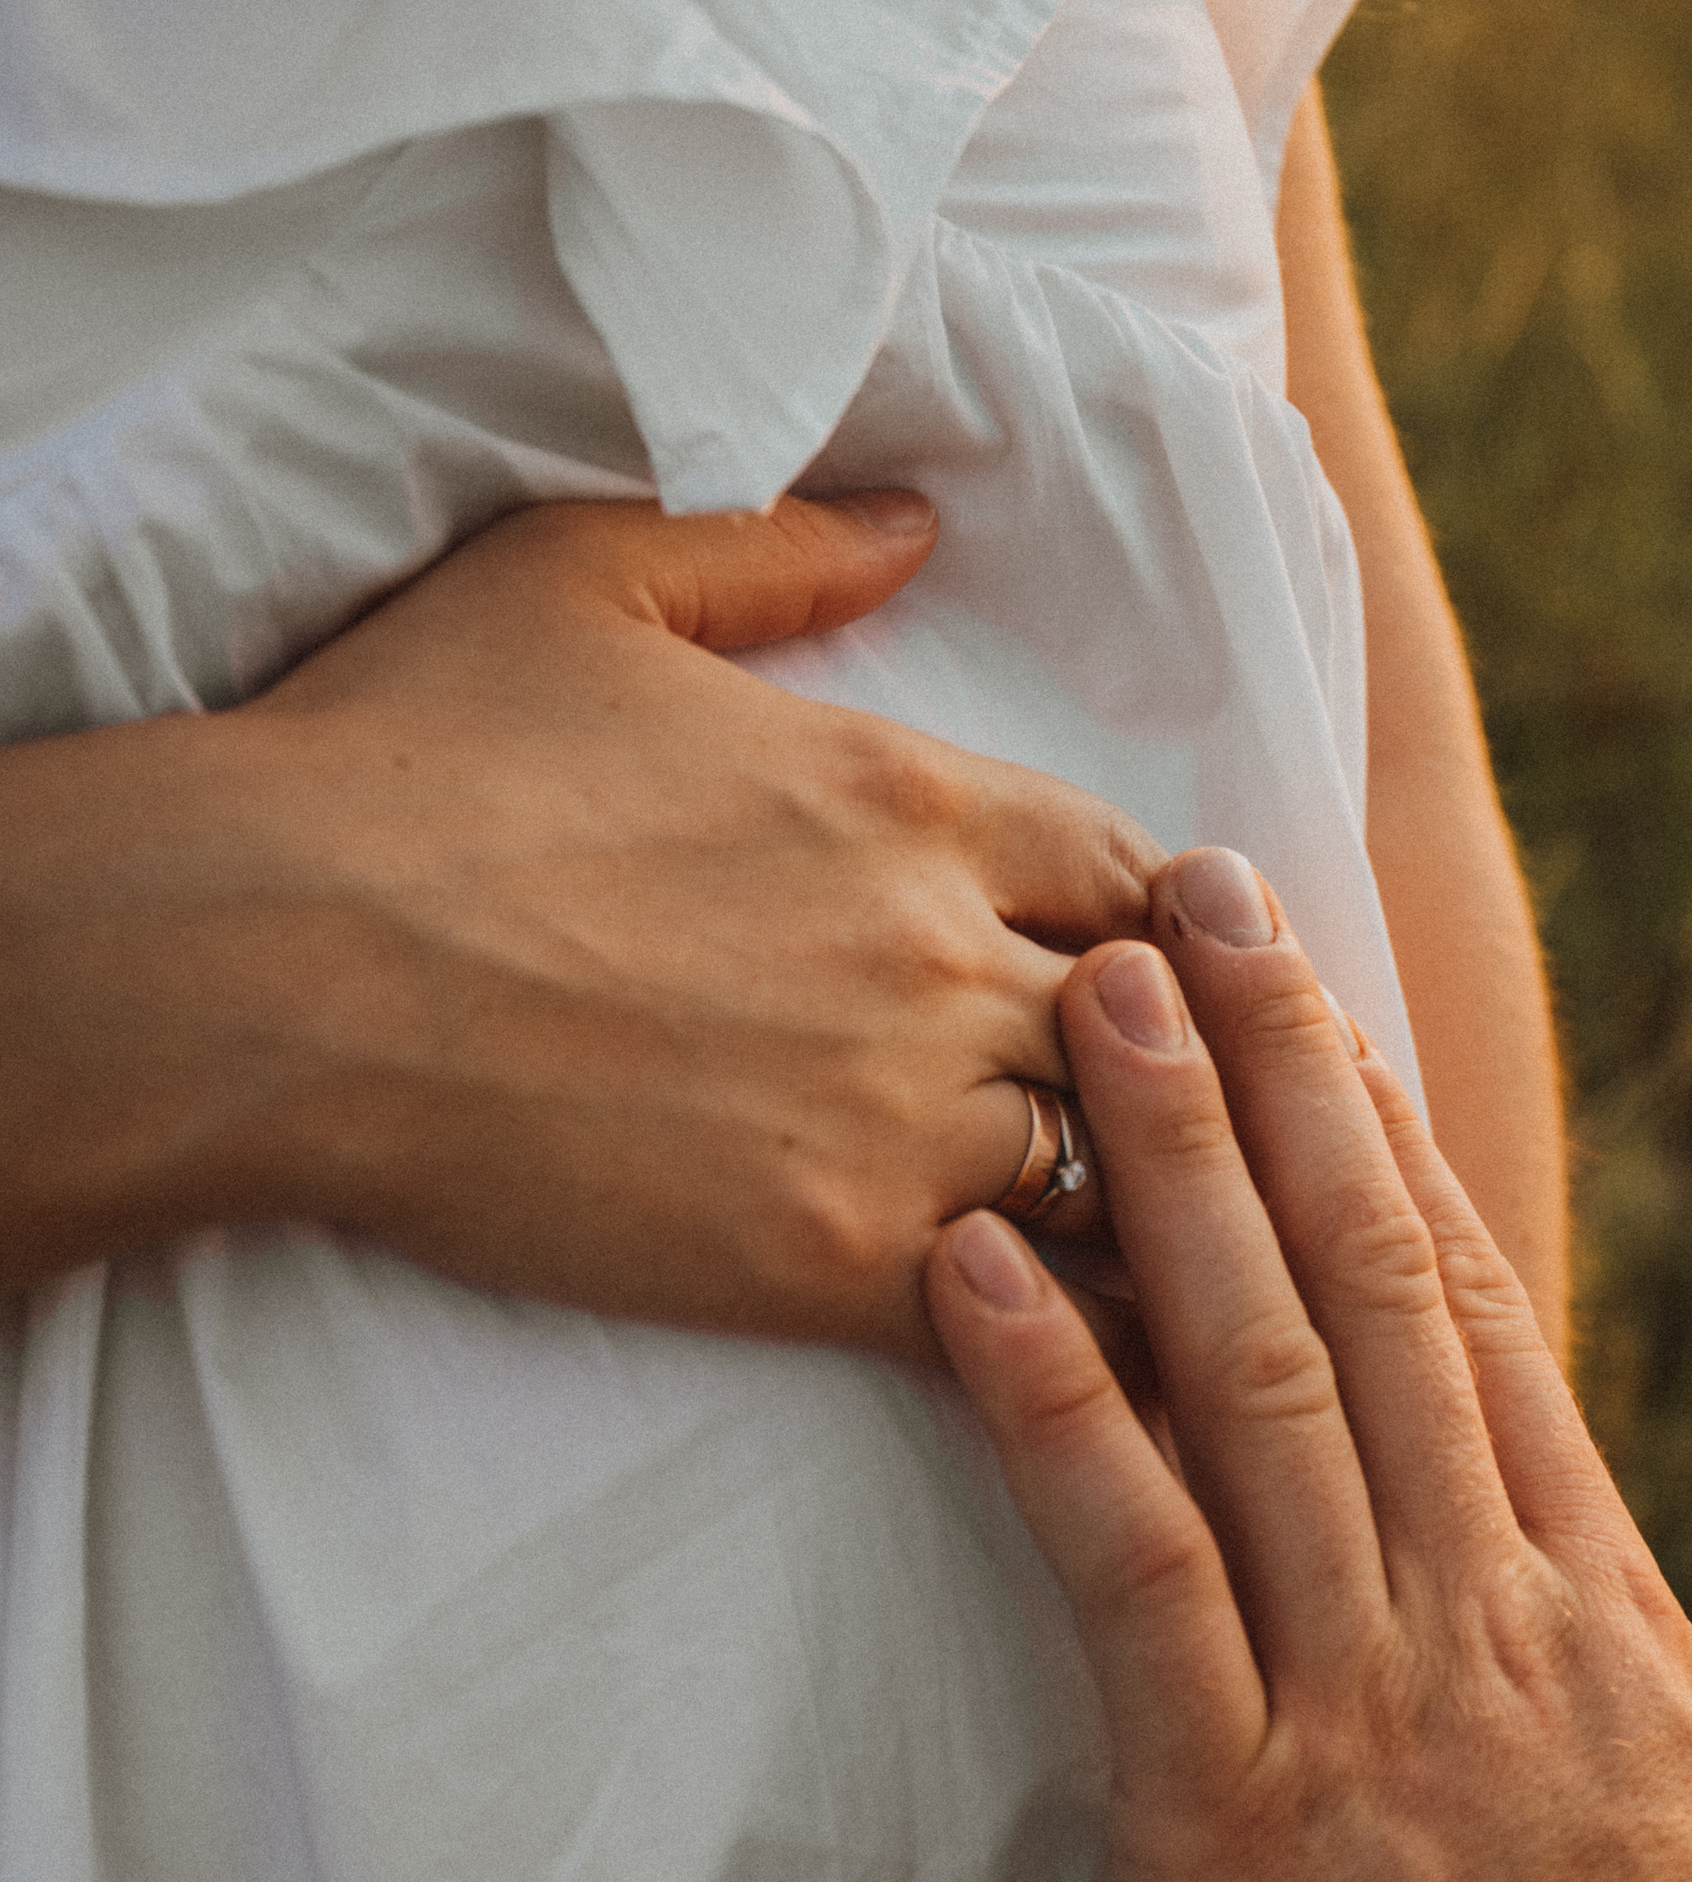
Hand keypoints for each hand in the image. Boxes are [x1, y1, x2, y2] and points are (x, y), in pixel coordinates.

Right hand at [2, 495, 1145, 1349]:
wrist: (280, 960)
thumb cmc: (408, 757)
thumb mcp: (589, 576)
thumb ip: (780, 551)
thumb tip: (922, 521)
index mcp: (913, 794)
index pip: (1139, 871)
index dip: (1176, 927)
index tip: (1180, 973)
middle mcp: (944, 951)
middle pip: (1165, 1033)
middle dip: (1193, 1077)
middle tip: (1222, 1131)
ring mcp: (902, 1114)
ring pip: (1123, 1180)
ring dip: (1146, 1208)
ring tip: (1185, 1253)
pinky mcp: (833, 1260)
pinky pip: (1031, 1312)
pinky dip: (1080, 1330)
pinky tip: (1104, 1360)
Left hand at [920, 851, 1691, 1881]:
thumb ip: (1639, 1692)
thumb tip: (1602, 1602)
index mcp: (1598, 1608)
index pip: (1479, 1324)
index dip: (1390, 1150)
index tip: (1325, 1012)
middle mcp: (1489, 1609)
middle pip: (1377, 1284)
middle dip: (1278, 1074)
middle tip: (1191, 893)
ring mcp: (1373, 1703)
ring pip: (1260, 1372)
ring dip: (1162, 1168)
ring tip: (1084, 996)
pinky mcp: (1245, 1822)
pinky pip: (1132, 1568)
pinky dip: (1051, 1401)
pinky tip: (967, 1272)